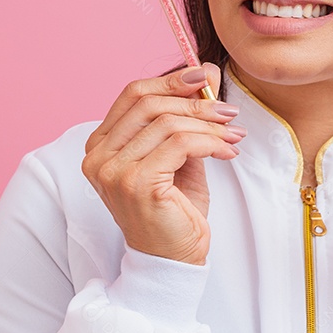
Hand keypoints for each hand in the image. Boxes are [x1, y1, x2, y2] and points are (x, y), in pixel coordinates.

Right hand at [81, 63, 243, 264]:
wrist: (173, 259)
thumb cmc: (174, 209)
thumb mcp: (180, 154)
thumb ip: (186, 116)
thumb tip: (206, 72)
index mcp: (101, 144)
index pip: (133, 94)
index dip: (170, 80)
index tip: (205, 77)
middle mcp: (99, 156)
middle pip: (149, 103)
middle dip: (195, 102)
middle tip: (228, 110)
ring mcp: (113, 170)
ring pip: (167, 123)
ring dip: (209, 124)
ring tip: (233, 135)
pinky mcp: (136, 183)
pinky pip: (180, 144)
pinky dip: (210, 143)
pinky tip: (227, 153)